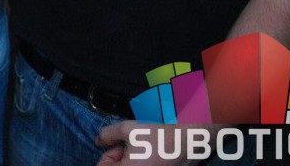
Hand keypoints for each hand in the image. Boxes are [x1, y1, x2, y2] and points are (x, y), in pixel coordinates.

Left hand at [96, 121, 217, 165]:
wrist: (190, 137)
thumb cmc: (160, 133)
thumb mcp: (126, 128)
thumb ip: (107, 135)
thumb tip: (99, 141)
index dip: (108, 155)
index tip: (115, 145)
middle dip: (121, 156)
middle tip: (130, 143)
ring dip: (133, 159)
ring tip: (143, 145)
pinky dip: (146, 161)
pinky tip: (153, 151)